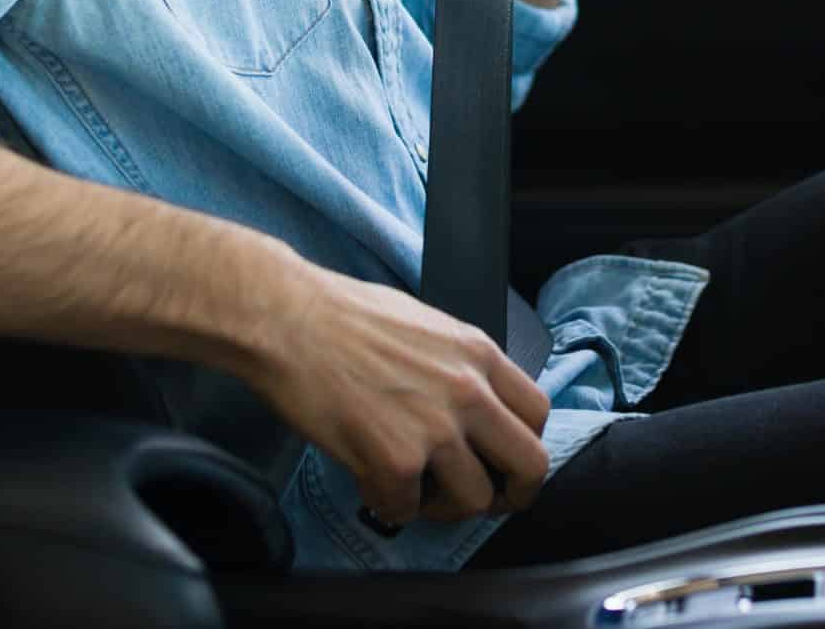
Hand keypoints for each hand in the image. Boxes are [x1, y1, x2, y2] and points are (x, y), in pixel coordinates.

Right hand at [251, 260, 550, 525]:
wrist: (287, 320)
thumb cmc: (342, 315)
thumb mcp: (427, 325)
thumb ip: (460, 365)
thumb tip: (473, 404)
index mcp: (478, 353)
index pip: (537, 413)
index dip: (525, 446)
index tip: (507, 462)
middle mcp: (468, 392)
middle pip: (529, 465)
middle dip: (510, 494)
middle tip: (484, 499)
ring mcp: (434, 429)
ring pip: (473, 500)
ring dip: (443, 505)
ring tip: (413, 489)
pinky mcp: (394, 460)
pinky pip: (406, 509)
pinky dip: (387, 504)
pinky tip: (368, 480)